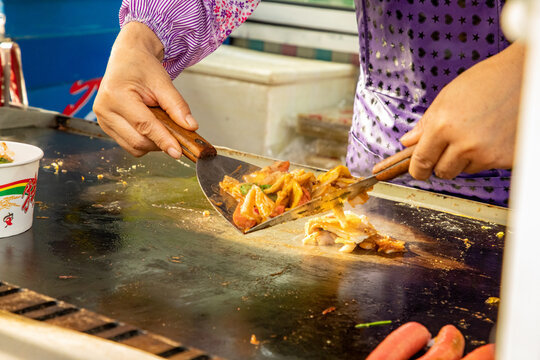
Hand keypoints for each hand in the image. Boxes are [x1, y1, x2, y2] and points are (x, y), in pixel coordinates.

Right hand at [93, 22, 197, 157]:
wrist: (127, 58)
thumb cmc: (142, 67)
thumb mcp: (163, 83)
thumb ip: (178, 106)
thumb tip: (191, 127)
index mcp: (116, 96)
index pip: (144, 126)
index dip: (163, 140)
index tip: (178, 152)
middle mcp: (104, 110)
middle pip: (138, 141)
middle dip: (160, 142)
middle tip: (176, 131)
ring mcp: (102, 120)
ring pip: (134, 147)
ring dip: (152, 142)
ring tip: (158, 121)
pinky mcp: (105, 127)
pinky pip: (129, 144)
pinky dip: (144, 140)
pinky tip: (148, 124)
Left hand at [399, 42, 524, 179]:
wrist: (524, 76)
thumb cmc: (487, 81)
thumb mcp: (447, 97)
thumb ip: (425, 124)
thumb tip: (408, 141)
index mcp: (443, 126)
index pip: (421, 162)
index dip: (417, 169)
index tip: (418, 170)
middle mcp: (464, 144)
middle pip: (442, 172)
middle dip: (442, 162)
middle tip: (451, 144)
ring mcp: (486, 153)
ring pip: (465, 169)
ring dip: (466, 158)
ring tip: (476, 132)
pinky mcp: (505, 159)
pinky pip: (486, 166)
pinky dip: (486, 156)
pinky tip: (491, 135)